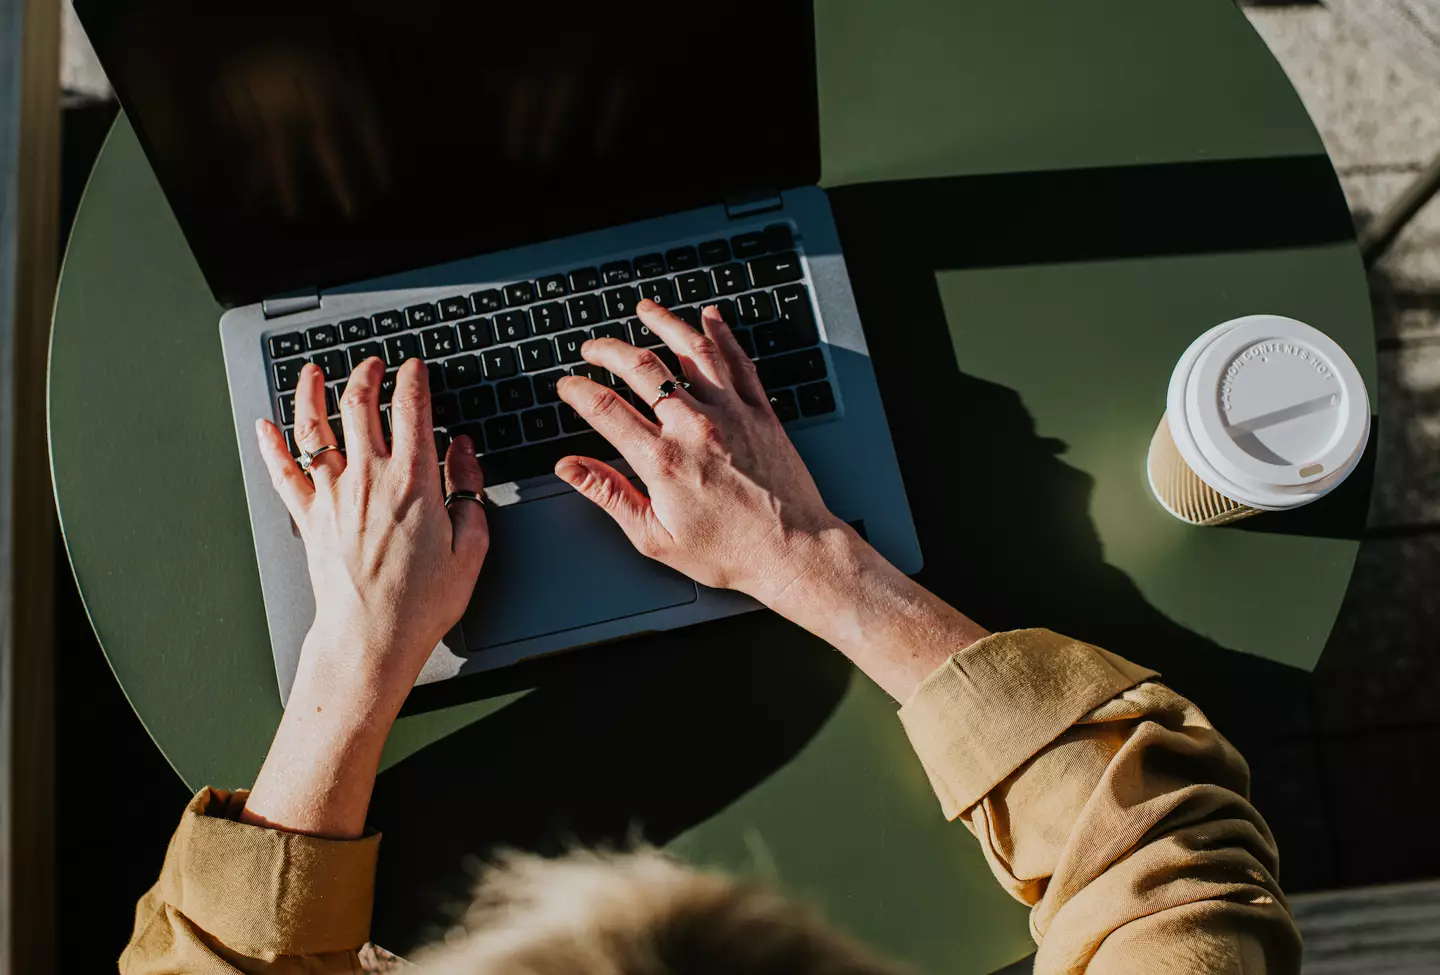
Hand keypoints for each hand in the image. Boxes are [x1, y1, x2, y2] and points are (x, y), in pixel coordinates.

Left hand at [255, 357, 488, 697]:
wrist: (371, 638)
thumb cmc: (422, 602)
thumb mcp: (471, 546)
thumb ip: (469, 490)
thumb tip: (463, 451)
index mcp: (413, 481)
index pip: (411, 409)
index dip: (412, 379)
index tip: (414, 368)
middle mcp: (368, 479)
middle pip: (358, 406)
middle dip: (365, 374)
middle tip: (372, 363)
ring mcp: (333, 496)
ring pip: (314, 429)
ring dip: (311, 393)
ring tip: (313, 373)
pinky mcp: (310, 518)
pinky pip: (283, 473)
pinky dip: (270, 446)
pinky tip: (264, 426)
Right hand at [553, 300, 844, 602]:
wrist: (793, 552)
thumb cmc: (729, 552)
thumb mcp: (655, 538)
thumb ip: (610, 495)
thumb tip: (570, 468)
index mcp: (663, 461)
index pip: (606, 409)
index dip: (578, 390)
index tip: (568, 385)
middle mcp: (695, 428)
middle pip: (643, 369)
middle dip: (610, 350)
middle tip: (594, 348)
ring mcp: (731, 415)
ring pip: (692, 351)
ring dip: (665, 324)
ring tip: (645, 310)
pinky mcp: (760, 413)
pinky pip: (739, 362)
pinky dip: (722, 335)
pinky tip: (710, 318)